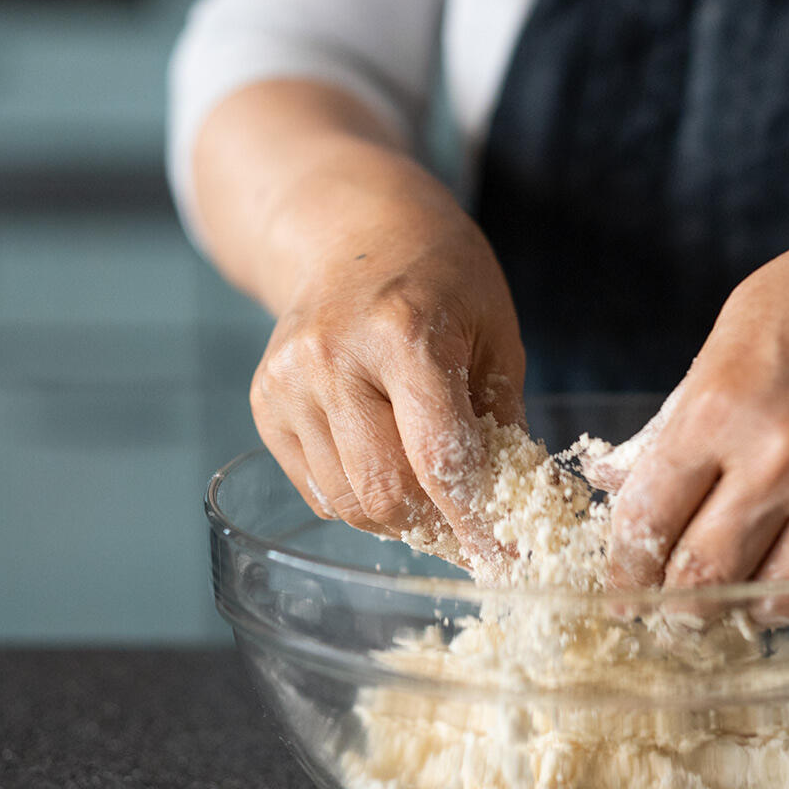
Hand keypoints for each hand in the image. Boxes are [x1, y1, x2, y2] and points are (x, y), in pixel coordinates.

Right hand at [251, 187, 524, 562]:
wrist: (352, 231)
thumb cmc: (441, 277)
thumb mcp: (495, 331)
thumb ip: (503, 420)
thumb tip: (522, 505)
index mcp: (405, 333)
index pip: (439, 457)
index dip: (477, 521)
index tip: (508, 557)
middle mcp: (335, 359)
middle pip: (386, 493)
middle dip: (439, 529)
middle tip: (475, 535)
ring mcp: (291, 383)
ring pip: (349, 504)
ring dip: (401, 519)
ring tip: (436, 496)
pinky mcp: (266, 405)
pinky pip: (319, 489)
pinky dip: (362, 498)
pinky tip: (389, 464)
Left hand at [605, 180, 788, 620]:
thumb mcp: (733, 333)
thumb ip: (679, 416)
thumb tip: (621, 482)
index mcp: (720, 408)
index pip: (647, 522)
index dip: (625, 569)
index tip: (623, 589)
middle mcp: (782, 461)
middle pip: (704, 581)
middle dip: (679, 609)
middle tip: (676, 614)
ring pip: (781, 600)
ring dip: (753, 608)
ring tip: (748, 595)